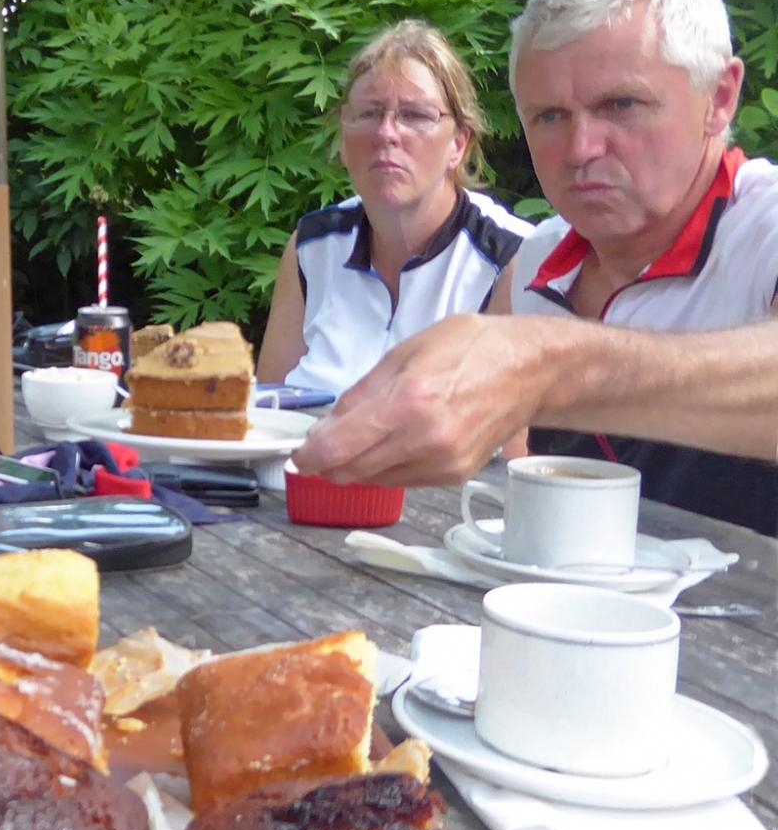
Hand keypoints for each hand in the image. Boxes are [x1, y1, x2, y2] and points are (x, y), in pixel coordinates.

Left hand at [292, 314, 549, 486]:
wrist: (532, 370)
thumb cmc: (469, 348)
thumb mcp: (403, 354)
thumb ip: (359, 395)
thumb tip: (324, 429)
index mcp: (406, 404)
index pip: (337, 449)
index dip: (307, 457)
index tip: (297, 455)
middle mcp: (424, 441)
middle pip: (350, 471)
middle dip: (327, 463)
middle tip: (321, 446)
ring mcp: (441, 463)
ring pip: (372, 480)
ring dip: (355, 466)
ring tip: (363, 437)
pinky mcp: (453, 477)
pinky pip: (400, 480)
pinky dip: (384, 468)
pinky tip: (392, 443)